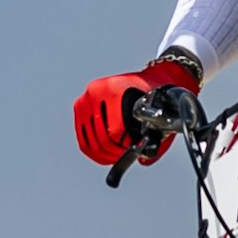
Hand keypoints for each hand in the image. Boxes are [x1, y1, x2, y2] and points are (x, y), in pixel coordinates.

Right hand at [70, 54, 200, 165]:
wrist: (148, 80)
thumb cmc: (154, 95)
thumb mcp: (156, 113)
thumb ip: (151, 136)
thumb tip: (141, 158)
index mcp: (113, 89)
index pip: (114, 131)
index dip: (125, 146)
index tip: (135, 147)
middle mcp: (95, 92)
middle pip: (101, 138)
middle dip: (116, 151)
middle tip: (127, 153)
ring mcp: (86, 99)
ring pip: (91, 142)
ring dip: (106, 153)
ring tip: (119, 154)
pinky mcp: (80, 107)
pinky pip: (83, 139)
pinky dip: (95, 152)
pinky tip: (107, 154)